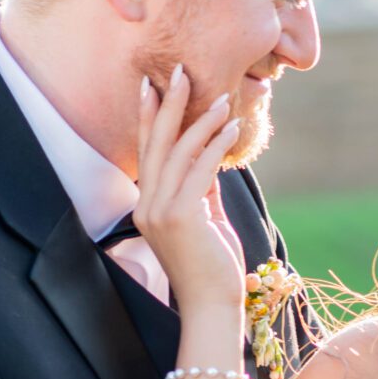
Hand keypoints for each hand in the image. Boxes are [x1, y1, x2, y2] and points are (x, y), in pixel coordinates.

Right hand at [133, 65, 245, 311]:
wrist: (213, 307)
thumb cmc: (212, 269)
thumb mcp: (205, 223)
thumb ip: (202, 192)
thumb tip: (211, 164)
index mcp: (148, 208)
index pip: (148, 154)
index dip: (150, 118)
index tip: (153, 86)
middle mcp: (147, 207)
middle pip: (156, 144)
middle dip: (169, 105)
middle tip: (180, 71)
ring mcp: (160, 212)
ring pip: (178, 153)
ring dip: (200, 121)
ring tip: (220, 97)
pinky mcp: (180, 217)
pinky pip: (199, 170)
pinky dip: (215, 144)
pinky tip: (230, 126)